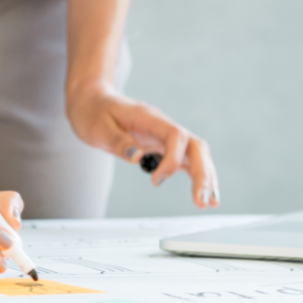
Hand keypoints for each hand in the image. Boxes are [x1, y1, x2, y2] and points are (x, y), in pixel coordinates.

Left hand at [67, 81, 218, 207]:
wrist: (92, 100)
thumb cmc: (94, 112)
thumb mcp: (97, 128)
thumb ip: (119, 141)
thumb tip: (138, 158)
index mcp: (148, 118)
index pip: (174, 135)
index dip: (172, 159)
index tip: (155, 180)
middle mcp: (161, 125)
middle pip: (194, 145)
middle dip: (202, 172)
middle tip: (202, 201)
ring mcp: (164, 134)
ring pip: (196, 152)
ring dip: (205, 176)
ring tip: (210, 202)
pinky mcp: (162, 144)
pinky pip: (186, 158)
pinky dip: (197, 175)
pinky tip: (203, 193)